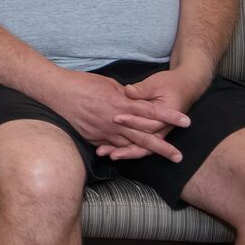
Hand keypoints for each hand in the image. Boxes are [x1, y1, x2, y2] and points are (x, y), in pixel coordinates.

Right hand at [47, 69, 189, 162]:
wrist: (58, 91)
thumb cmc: (83, 83)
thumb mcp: (109, 84)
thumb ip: (125, 95)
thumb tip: (135, 100)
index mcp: (121, 104)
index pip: (151, 112)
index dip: (169, 117)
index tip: (186, 122)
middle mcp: (115, 120)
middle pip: (144, 136)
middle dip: (163, 147)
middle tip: (179, 156)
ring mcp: (104, 131)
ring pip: (129, 146)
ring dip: (146, 153)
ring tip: (159, 161)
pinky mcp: (94, 137)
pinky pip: (112, 147)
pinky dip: (123, 152)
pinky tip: (133, 157)